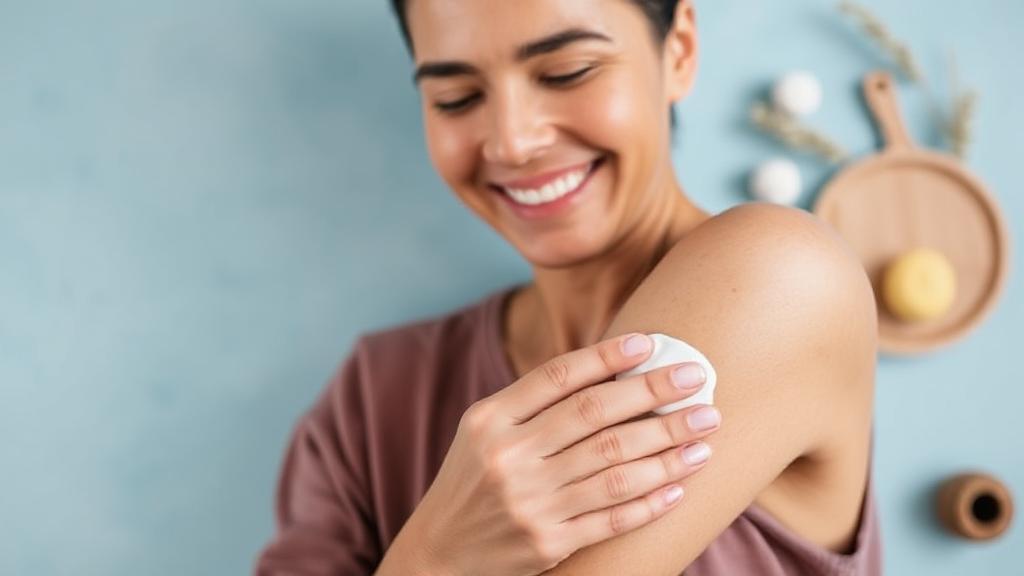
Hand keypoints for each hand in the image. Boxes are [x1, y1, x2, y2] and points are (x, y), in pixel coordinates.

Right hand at [401, 333, 721, 575]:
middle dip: (653, 395)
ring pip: (615, 468)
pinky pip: (613, 517)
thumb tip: (611, 367)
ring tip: (704, 434)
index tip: (650, 344)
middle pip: (595, 417)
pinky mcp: (548, 543)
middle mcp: (509, 458)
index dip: (607, 357)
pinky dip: (652, 502)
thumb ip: (535, 402)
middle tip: (697, 381)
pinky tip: (681, 485)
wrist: (441, 552)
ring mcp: (530, 503)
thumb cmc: (474, 479)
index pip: (558, 377)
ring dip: (667, 449)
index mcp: (491, 420)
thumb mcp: (485, 431)